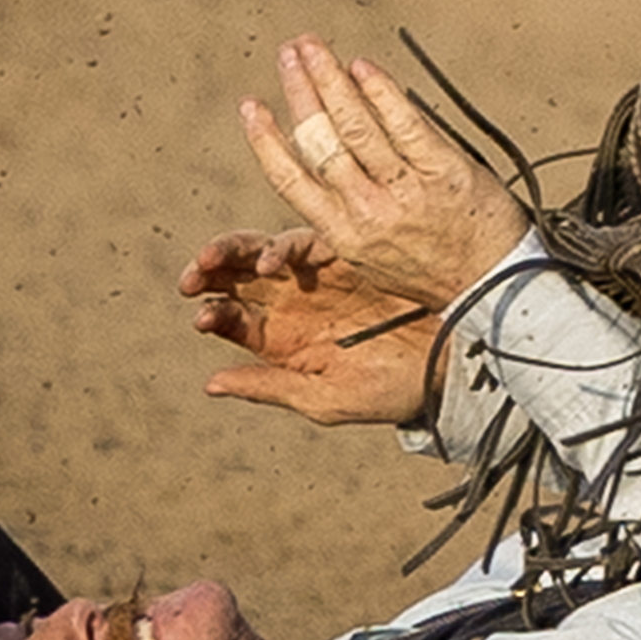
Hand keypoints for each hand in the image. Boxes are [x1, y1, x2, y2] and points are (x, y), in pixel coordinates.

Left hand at [180, 224, 438, 427]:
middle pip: (238, 276)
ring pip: (263, 251)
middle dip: (210, 270)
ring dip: (234, 251)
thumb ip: (269, 386)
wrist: (448, 365)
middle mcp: (293, 301)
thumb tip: (211, 383)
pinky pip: (309, 241)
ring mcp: (318, 274)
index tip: (202, 318)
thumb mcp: (324, 398)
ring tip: (215, 259)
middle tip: (193, 276)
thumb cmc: (388, 392)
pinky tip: (276, 262)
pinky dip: (287, 247)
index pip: (231, 317)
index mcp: (281, 338)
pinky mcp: (347, 253)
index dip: (212, 314)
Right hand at [237, 38, 531, 314]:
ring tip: (314, 47)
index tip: (251, 105)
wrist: (494, 286)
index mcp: (343, 235)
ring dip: (332, 79)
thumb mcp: (372, 257)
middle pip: (321, 140)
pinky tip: (364, 67)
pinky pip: (406, 124)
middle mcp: (368, 211)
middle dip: (301, 89)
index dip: (266, 138)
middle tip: (288, 52)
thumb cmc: (433, 269)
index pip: (291, 179)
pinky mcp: (445, 170)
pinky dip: (381, 92)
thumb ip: (344, 213)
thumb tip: (317, 162)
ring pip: (356, 126)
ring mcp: (406, 189)